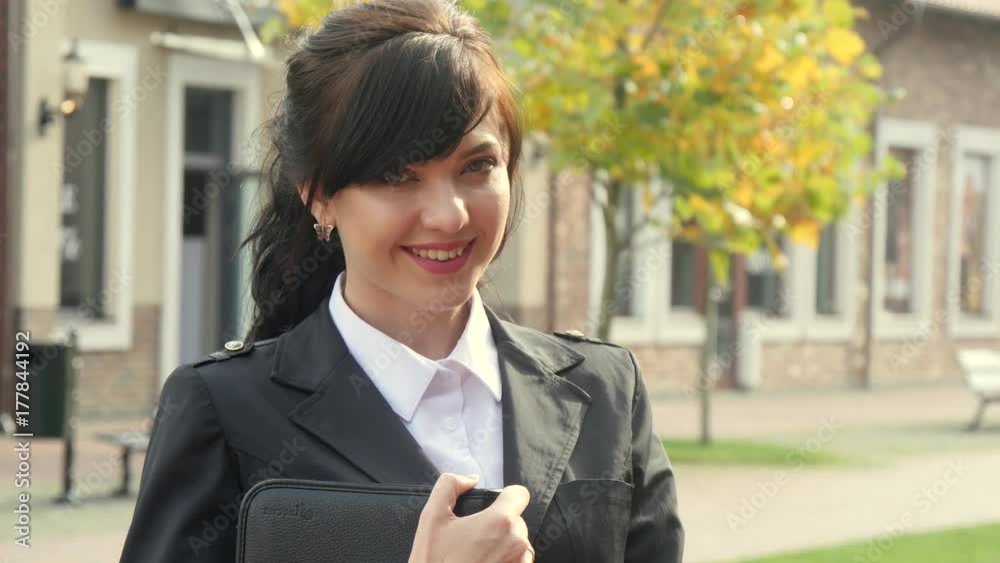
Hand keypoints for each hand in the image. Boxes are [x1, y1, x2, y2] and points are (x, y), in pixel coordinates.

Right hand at [409, 473, 534, 562]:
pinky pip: (519, 561)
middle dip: (498, 523)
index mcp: (500, 521)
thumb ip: (450, 485)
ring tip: (477, 554)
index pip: (520, 494)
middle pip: (516, 519)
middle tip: (474, 536)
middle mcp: (517, 542)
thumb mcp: (432, 517)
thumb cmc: (434, 561)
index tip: (492, 505)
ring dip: (504, 543)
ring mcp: (520, 562)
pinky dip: (506, 560)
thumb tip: (470, 479)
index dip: (505, 495)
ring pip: (518, 542)